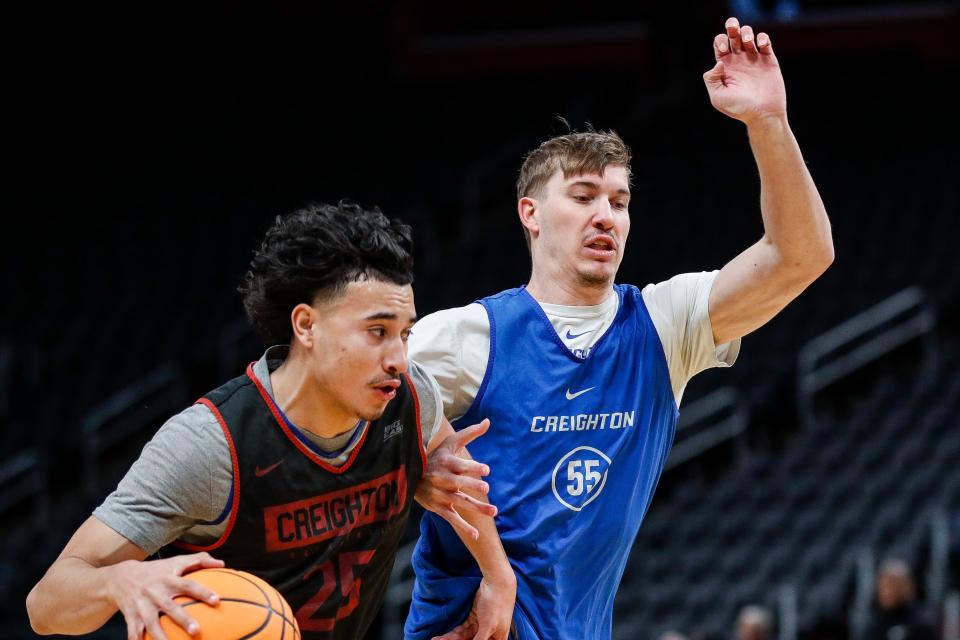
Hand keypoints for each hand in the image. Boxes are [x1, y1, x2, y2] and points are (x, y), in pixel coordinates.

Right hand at [105, 552, 223, 639]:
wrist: (120, 577)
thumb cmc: (155, 570)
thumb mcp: (174, 561)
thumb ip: (198, 560)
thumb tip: (221, 563)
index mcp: (167, 578)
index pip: (188, 584)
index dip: (202, 592)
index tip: (216, 600)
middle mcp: (155, 592)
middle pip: (170, 607)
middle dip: (183, 619)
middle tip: (197, 631)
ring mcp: (142, 606)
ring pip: (151, 623)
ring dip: (161, 637)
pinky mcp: (131, 617)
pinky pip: (134, 633)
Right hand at [417, 418, 496, 540]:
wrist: (410, 475)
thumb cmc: (437, 456)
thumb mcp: (451, 443)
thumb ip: (470, 433)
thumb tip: (488, 421)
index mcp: (446, 463)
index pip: (460, 464)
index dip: (473, 467)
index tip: (487, 469)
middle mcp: (442, 479)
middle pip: (457, 483)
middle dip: (471, 485)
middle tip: (486, 487)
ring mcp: (440, 495)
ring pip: (458, 501)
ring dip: (474, 507)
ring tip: (493, 511)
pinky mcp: (438, 507)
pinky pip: (451, 518)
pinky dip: (463, 527)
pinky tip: (477, 534)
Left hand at [431, 576, 516, 639]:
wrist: (496, 583)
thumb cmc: (497, 605)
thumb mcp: (488, 626)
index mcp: (496, 638)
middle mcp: (488, 634)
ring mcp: (479, 625)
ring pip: (463, 636)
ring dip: (451, 637)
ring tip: (437, 639)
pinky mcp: (473, 617)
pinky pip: (462, 627)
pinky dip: (453, 631)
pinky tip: (444, 635)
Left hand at [703, 17, 785, 125]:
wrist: (762, 115)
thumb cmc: (738, 109)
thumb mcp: (718, 97)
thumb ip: (711, 78)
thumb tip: (718, 63)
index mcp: (724, 67)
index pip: (719, 44)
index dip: (719, 41)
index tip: (723, 50)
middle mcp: (738, 61)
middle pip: (733, 35)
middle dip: (732, 27)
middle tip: (734, 30)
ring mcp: (754, 59)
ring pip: (748, 35)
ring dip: (746, 32)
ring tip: (747, 42)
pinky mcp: (768, 60)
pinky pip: (765, 41)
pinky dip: (762, 38)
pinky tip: (759, 45)